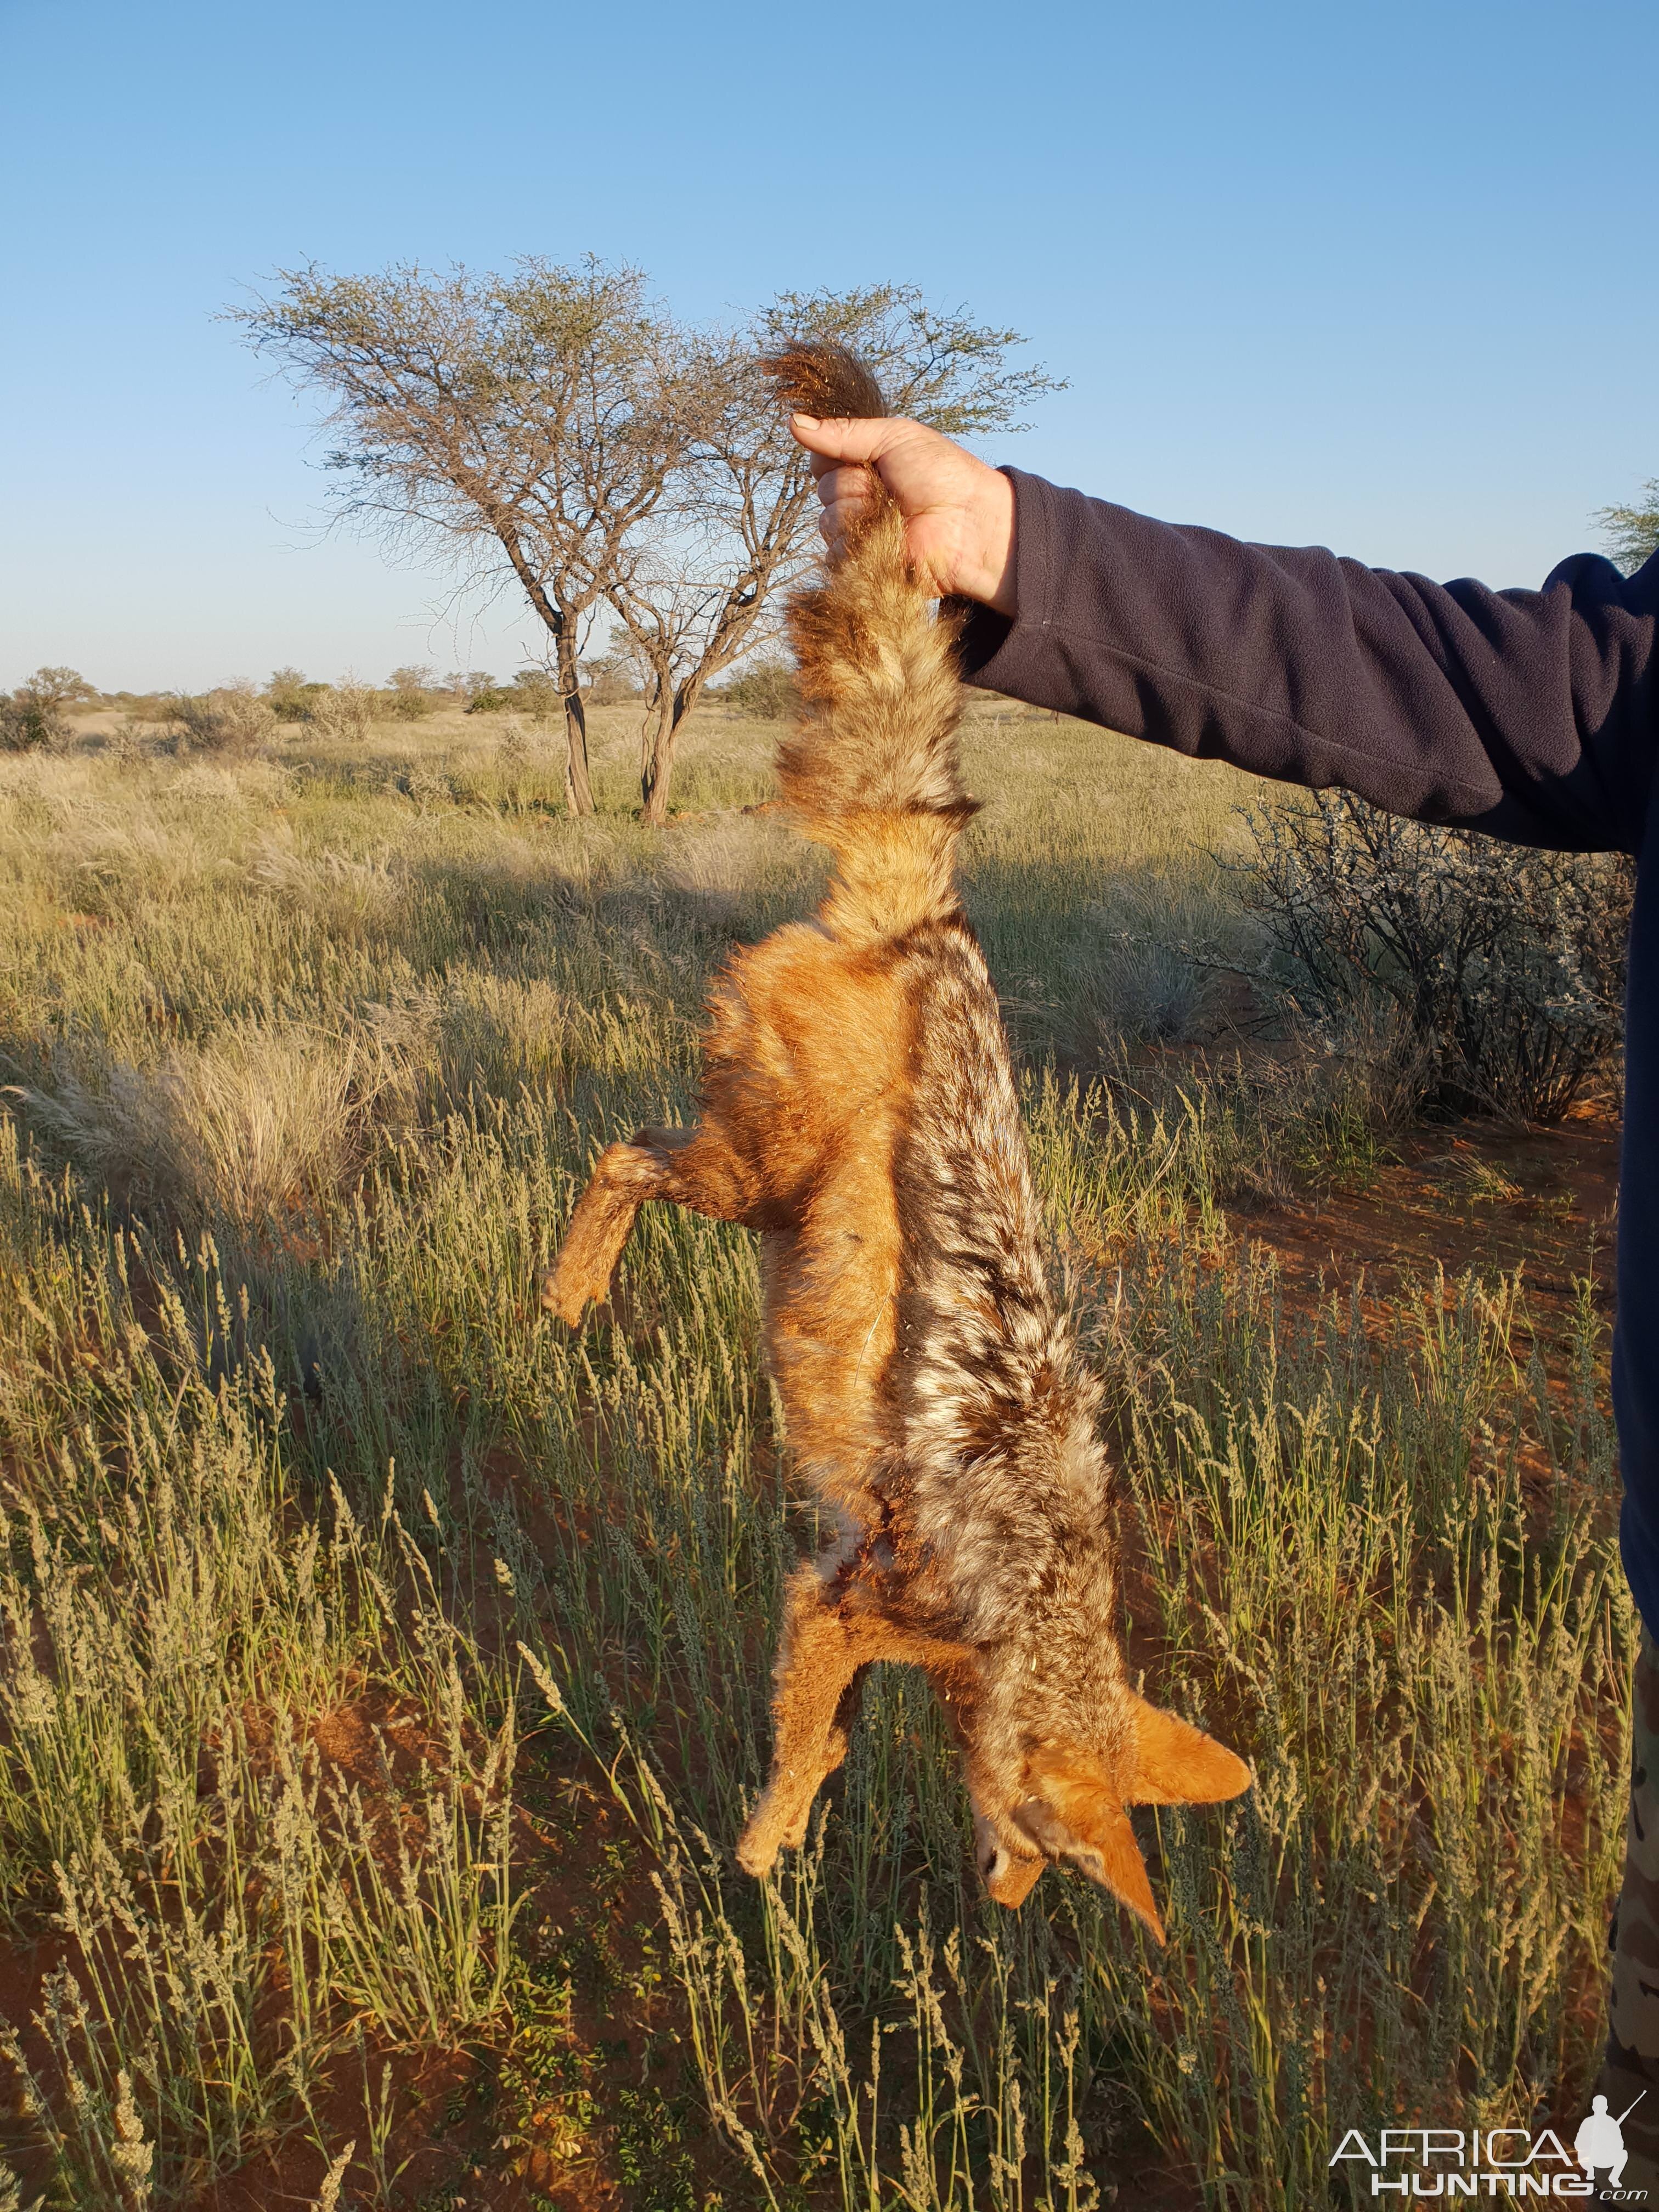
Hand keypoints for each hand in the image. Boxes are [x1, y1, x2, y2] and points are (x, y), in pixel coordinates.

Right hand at [789, 413, 1016, 616]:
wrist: (968, 522)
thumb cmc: (942, 474)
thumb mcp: (894, 437)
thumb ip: (844, 432)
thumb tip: (793, 423)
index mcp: (863, 465)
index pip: (820, 460)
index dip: (834, 457)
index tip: (865, 458)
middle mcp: (857, 498)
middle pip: (822, 490)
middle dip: (852, 485)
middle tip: (889, 488)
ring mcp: (859, 532)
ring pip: (827, 523)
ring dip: (857, 515)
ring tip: (894, 515)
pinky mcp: (863, 564)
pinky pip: (835, 556)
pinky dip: (856, 547)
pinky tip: (885, 540)